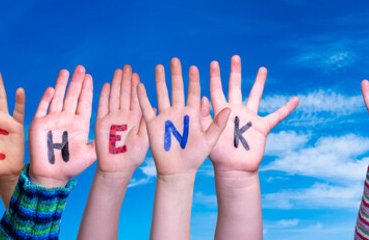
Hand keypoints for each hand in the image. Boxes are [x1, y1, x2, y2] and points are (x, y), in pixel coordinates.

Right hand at [28, 66, 96, 187]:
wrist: (52, 176)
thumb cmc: (72, 166)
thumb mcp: (90, 154)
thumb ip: (100, 142)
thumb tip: (115, 133)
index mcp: (79, 123)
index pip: (84, 102)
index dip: (87, 90)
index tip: (90, 77)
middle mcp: (66, 118)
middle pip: (72, 96)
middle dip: (76, 82)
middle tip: (81, 68)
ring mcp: (52, 120)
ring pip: (58, 98)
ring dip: (61, 85)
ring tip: (66, 71)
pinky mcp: (39, 124)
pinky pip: (43, 109)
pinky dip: (46, 99)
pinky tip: (52, 89)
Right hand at [95, 65, 148, 173]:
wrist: (118, 168)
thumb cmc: (134, 156)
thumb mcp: (146, 137)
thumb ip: (148, 121)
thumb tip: (154, 104)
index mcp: (136, 118)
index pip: (136, 98)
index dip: (136, 85)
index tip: (137, 73)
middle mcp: (124, 116)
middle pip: (124, 94)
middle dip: (125, 80)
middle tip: (127, 66)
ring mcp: (112, 118)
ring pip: (114, 96)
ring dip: (115, 83)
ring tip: (118, 71)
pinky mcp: (101, 123)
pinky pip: (102, 106)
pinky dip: (103, 95)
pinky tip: (105, 84)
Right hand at [137, 58, 231, 176]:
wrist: (178, 171)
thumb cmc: (196, 157)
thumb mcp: (210, 140)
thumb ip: (218, 124)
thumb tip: (229, 109)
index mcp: (192, 114)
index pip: (193, 92)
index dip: (193, 80)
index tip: (193, 67)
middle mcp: (178, 112)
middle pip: (177, 89)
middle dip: (176, 74)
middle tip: (175, 60)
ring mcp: (165, 117)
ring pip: (162, 94)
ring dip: (160, 81)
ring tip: (159, 67)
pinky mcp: (153, 125)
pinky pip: (146, 108)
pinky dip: (143, 98)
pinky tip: (140, 86)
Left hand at [206, 55, 297, 172]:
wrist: (234, 170)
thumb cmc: (218, 156)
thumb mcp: (207, 134)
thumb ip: (204, 116)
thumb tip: (202, 97)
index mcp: (221, 112)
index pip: (217, 90)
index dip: (215, 77)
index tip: (214, 63)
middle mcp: (236, 111)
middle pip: (235, 86)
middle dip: (235, 72)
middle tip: (235, 57)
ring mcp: (249, 118)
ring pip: (255, 95)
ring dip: (259, 82)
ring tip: (262, 69)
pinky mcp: (262, 127)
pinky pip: (277, 116)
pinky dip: (286, 108)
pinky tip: (296, 99)